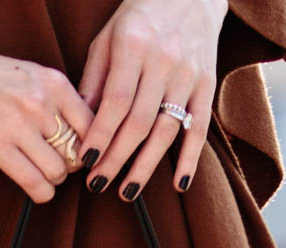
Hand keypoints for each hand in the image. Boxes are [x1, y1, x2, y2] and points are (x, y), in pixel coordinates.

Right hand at [0, 37, 94, 203]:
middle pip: (76, 151)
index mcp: (53, 82)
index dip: (91, 146)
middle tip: (58, 164)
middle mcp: (39, 103)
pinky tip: (37, 189)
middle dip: (71, 164)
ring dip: (54, 179)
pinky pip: (34, 183)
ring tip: (43, 173)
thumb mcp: (29, 76)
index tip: (81, 154)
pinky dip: (41, 193)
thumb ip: (56, 100)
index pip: (92, 125)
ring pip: (58, 171)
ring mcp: (18, 126)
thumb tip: (84, 137)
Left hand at [77, 0, 226, 197]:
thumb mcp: (108, 38)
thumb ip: (95, 80)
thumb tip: (78, 125)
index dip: (100, 135)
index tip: (86, 162)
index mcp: (134, 46)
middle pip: (138, 122)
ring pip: (166, 130)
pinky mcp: (207, 84)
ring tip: (126, 192)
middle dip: (116, 158)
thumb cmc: (140, 18)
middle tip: (98, 183)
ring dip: (146, 167)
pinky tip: (178, 184)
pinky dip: (190, 159)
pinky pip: (200, 128)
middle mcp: (164, 61)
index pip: (115, 102)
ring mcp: (188, 75)